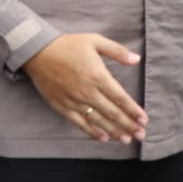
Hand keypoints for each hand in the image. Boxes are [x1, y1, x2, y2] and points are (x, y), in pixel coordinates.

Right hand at [22, 33, 147, 143]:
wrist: (38, 52)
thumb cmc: (69, 45)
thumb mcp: (96, 41)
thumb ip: (117, 51)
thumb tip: (137, 59)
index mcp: (98, 76)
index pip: (120, 98)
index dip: (133, 110)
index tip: (144, 120)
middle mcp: (88, 92)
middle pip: (112, 113)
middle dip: (128, 125)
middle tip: (141, 135)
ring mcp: (74, 101)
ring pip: (98, 121)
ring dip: (113, 131)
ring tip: (127, 140)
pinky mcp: (62, 106)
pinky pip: (79, 123)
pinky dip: (92, 131)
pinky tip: (103, 138)